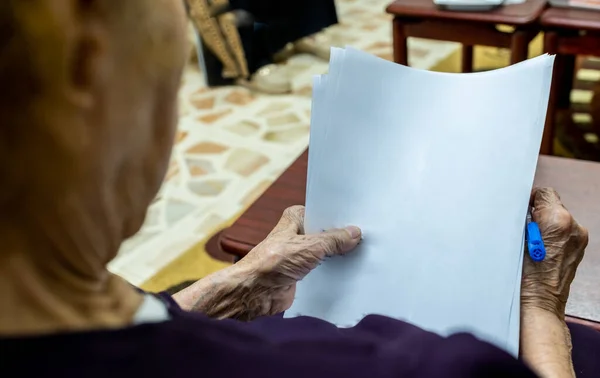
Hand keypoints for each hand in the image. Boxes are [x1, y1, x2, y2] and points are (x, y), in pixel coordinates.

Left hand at [173, 206, 360, 319]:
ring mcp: (299, 254)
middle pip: (326, 233)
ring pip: (325, 252)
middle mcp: (297, 234)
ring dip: (338, 256)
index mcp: (295, 218)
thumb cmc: (273, 262)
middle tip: (366, 239)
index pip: (323, 212)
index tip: (361, 220)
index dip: (340, 217)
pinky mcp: (301, 273)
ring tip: (363, 255)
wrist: (255, 292)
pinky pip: (323, 269)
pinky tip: (350, 273)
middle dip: (342, 238)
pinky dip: (334, 271)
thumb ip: (334, 240)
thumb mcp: (310, 246)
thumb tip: (354, 233)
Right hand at [521, 188, 587, 316]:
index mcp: (557, 220)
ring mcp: (579, 239)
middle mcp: (573, 227)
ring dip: (545, 226)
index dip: (530, 201)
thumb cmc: (524, 277)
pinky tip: (541, 250)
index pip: (545, 193)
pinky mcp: (579, 248)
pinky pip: (564, 232)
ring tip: (532, 244)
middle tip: (524, 232)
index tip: (522, 212)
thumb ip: (522, 218)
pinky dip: (552, 236)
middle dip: (538, 214)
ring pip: (559, 219)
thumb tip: (524, 208)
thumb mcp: (514, 240)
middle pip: (553, 205)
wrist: (539, 304)